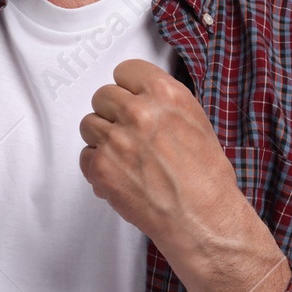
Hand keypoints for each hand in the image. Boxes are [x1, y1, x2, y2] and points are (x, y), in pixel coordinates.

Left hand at [79, 59, 290, 291]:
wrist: (203, 221)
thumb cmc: (207, 180)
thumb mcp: (195, 123)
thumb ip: (163, 105)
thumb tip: (138, 97)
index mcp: (166, 95)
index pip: (125, 71)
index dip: (128, 88)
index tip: (130, 98)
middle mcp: (138, 112)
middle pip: (102, 96)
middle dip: (113, 114)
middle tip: (129, 134)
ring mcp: (116, 140)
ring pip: (89, 124)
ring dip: (102, 139)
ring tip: (127, 158)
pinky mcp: (100, 167)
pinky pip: (85, 155)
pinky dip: (98, 167)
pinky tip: (121, 176)